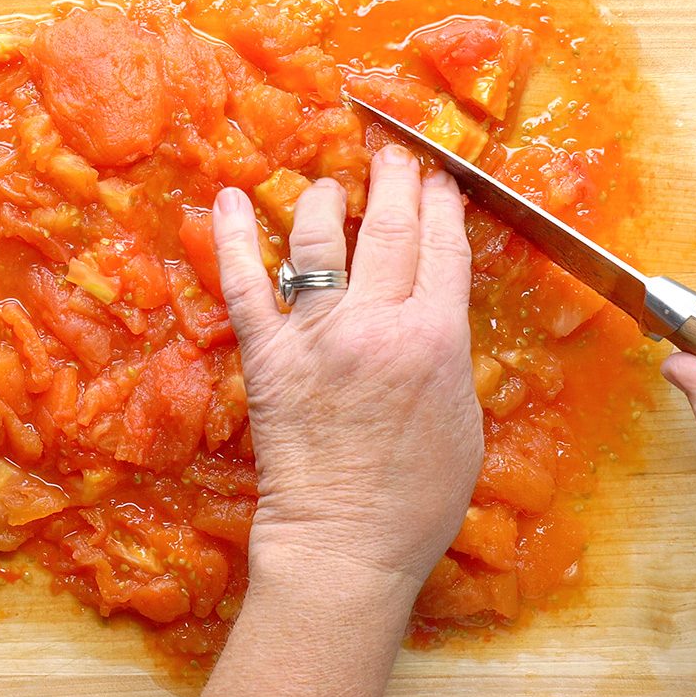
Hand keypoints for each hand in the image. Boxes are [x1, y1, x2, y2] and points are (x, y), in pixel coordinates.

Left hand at [211, 145, 482, 600]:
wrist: (346, 544)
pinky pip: (246, 285)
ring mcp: (316, 336)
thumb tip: (436, 321)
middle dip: (395, 181)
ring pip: (320, 244)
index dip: (442, 204)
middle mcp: (377, 324)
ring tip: (332, 183)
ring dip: (327, 201)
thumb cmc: (417, 502)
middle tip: (394, 152)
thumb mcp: (464, 424)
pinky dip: (235, 239)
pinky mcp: (267, 357)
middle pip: (389, 231)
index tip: (440, 176)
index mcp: (437, 339)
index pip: (443, 248)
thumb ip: (450, 361)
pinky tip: (231, 201)